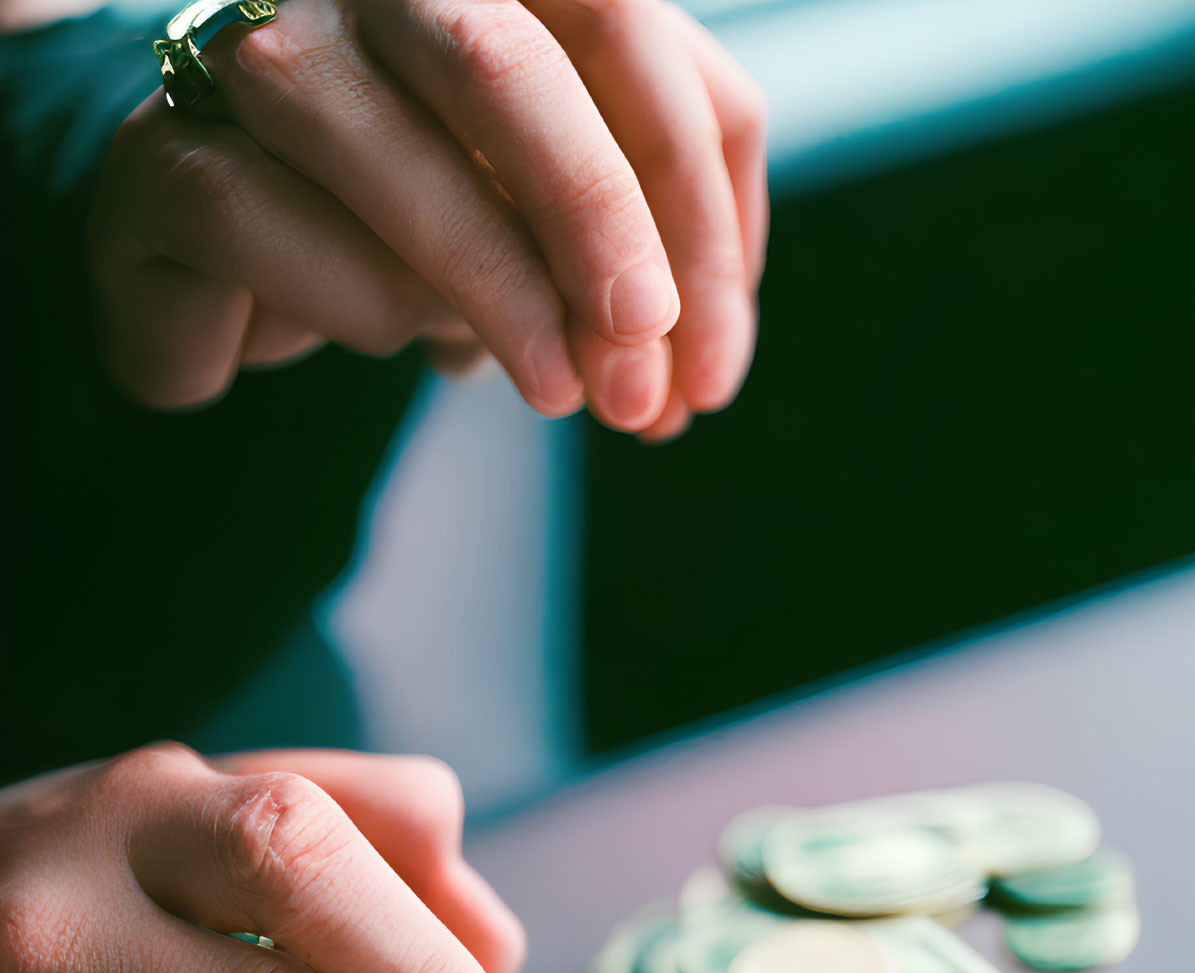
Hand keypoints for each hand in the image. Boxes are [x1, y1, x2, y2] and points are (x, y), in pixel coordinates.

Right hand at [88, 0, 768, 439]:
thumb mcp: (557, 238)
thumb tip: (696, 372)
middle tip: (640, 377)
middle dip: (597, 230)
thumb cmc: (422, 238)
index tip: (709, 368)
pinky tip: (385, 339)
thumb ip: (643, 262)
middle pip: (503, 63)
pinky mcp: (157, 154)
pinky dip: (354, 310)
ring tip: (543, 387)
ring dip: (492, 297)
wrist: (235, 275)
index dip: (693, 205)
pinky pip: (266, 226)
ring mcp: (246, 46)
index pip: (626, 34)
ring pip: (386, 150)